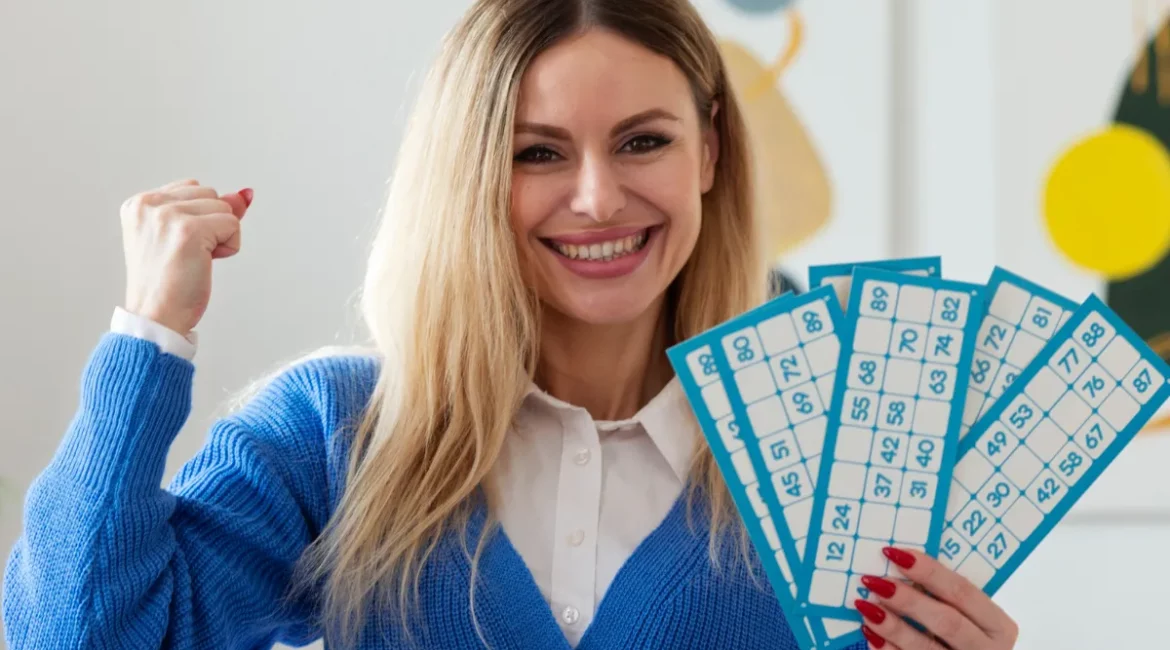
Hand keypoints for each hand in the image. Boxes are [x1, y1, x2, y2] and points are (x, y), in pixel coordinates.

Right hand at [121, 179, 252, 336]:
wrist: (156, 316)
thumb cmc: (168, 284)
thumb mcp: (183, 236)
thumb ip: (210, 211)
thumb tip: (245, 195)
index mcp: (139, 204)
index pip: (192, 188)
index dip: (199, 218)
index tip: (178, 245)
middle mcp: (149, 205)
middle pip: (210, 195)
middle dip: (211, 225)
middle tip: (187, 255)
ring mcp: (168, 216)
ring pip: (224, 208)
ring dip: (221, 236)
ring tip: (194, 259)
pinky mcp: (189, 230)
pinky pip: (233, 225)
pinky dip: (230, 246)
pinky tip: (206, 263)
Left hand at [855, 547, 1017, 648]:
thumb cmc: (965, 631)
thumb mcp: (967, 614)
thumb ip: (943, 594)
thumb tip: (898, 562)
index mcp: (998, 625)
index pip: (963, 592)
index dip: (929, 571)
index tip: (894, 553)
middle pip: (947, 621)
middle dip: (908, 600)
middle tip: (875, 582)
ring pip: (926, 648)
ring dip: (892, 627)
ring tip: (865, 607)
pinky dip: (887, 649)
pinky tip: (870, 634)